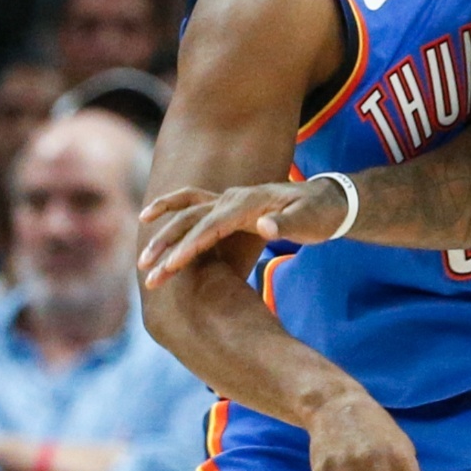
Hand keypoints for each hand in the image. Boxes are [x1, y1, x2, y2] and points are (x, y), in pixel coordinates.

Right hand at [139, 179, 348, 287]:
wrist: (328, 199)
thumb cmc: (319, 214)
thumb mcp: (311, 221)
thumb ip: (288, 225)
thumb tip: (264, 226)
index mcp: (249, 203)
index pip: (212, 226)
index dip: (190, 246)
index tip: (171, 267)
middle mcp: (233, 197)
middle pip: (192, 220)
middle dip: (168, 246)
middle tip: (148, 273)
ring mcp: (229, 198)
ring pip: (186, 213)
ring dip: (162, 233)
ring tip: (142, 259)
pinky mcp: (228, 205)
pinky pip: (191, 204)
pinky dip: (169, 208)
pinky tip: (148, 216)